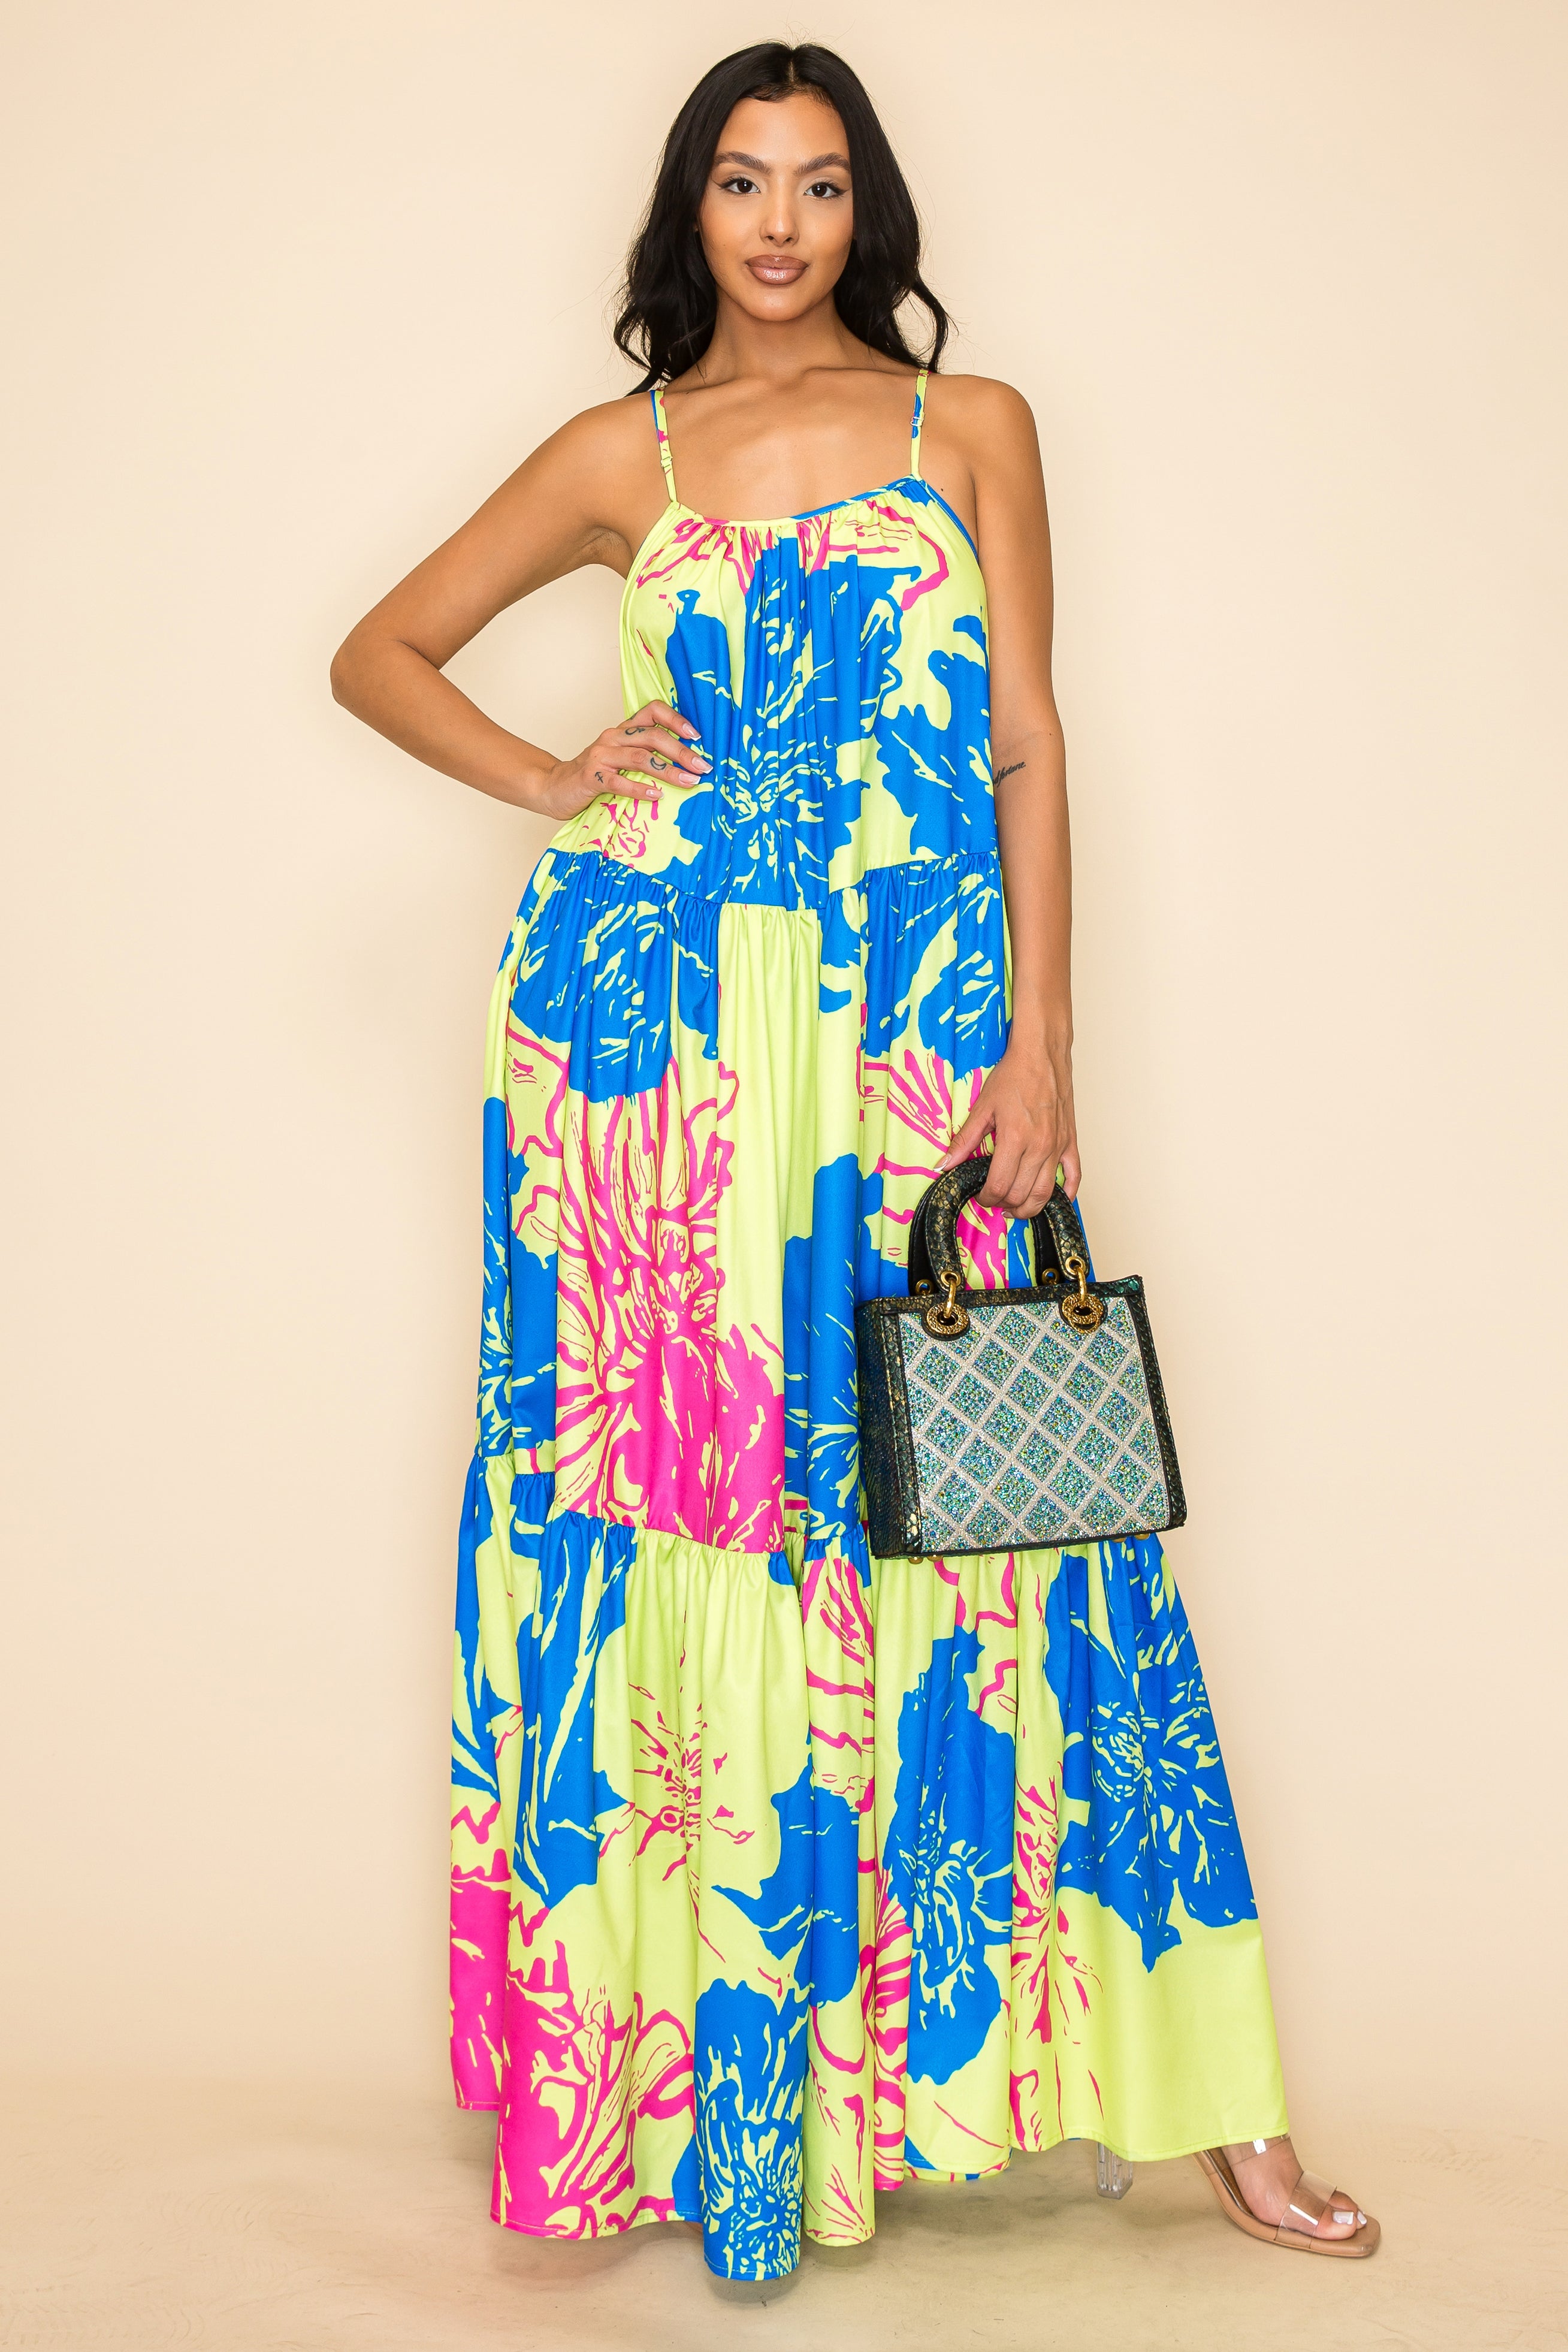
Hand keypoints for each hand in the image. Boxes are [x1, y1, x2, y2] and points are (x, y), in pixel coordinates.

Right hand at [534, 700, 708, 821]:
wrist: (553, 788)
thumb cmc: (593, 776)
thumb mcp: (621, 761)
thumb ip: (645, 757)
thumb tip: (686, 766)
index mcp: (623, 730)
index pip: (652, 711)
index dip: (677, 720)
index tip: (697, 737)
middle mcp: (613, 737)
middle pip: (653, 736)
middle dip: (682, 752)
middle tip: (703, 767)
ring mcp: (600, 756)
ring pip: (640, 757)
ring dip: (669, 770)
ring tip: (689, 782)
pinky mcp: (591, 777)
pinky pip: (619, 782)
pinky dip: (640, 789)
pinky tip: (657, 796)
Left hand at [934, 1041, 1079, 1215]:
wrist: (1041, 1055)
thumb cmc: (1013, 1076)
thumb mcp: (982, 1107)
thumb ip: (964, 1140)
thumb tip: (944, 1165)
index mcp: (1015, 1139)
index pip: (1000, 1186)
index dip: (987, 1198)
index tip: (980, 1195)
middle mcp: (1040, 1147)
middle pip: (1022, 1195)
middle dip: (1005, 1204)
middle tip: (994, 1201)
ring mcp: (1058, 1147)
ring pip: (1046, 1193)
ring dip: (1030, 1207)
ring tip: (1016, 1208)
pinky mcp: (1070, 1142)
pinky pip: (1074, 1176)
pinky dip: (1067, 1193)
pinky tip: (1055, 1198)